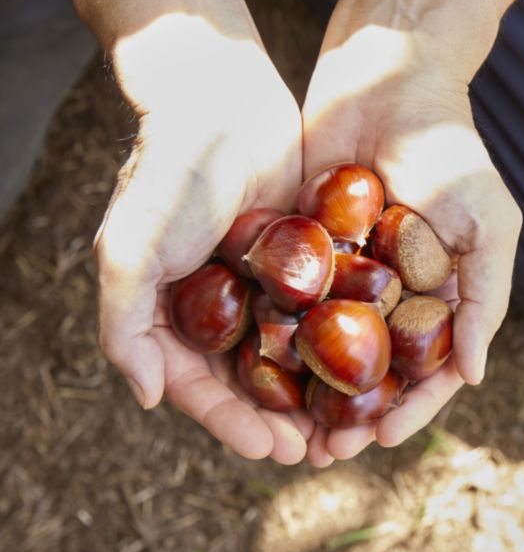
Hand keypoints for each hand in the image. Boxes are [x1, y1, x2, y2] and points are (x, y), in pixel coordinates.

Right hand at [94, 15, 313, 463]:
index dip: (233, 424)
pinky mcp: (302, 259)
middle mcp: (218, 306)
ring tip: (349, 426)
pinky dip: (340, 343)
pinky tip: (371, 366)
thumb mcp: (131, 247)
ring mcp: (262, 284)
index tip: (272, 450)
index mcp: (173, 314)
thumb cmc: (172, 173)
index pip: (201, 387)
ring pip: (292, 354)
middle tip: (320, 452)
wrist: (222, 100)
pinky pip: (323, 311)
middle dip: (281, 420)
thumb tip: (149, 397)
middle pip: (251, 381)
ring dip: (315, 394)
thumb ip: (124, 323)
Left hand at [300, 24, 522, 465]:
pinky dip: (277, 338)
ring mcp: (346, 272)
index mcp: (439, 292)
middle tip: (325, 451)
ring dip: (311, 392)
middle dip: (353, 413)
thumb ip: (485, 296)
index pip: (428, 366)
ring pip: (327, 348)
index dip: (411, 406)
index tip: (382, 436)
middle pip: (373, 369)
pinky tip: (258, 371)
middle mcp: (392, 291)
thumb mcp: (488, 221)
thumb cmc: (448, 149)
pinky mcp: (303, 247)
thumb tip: (474, 375)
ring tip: (290, 431)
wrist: (386, 77)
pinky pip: (289, 301)